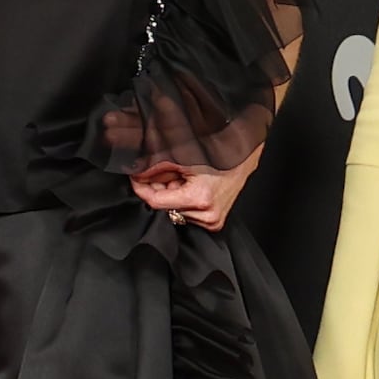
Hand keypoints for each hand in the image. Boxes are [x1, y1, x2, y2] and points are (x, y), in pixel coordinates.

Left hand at [126, 152, 252, 230]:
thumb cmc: (219, 156)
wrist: (242, 158)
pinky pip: (187, 214)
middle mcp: (207, 215)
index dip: (142, 189)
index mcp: (199, 199)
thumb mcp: (183, 158)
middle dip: (159, 189)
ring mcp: (211, 221)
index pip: (156, 201)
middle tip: (164, 174)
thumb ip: (157, 168)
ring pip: (174, 211)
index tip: (136, 179)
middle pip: (165, 207)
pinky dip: (183, 202)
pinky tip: (191, 189)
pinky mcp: (214, 223)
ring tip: (183, 179)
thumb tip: (138, 175)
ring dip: (172, 196)